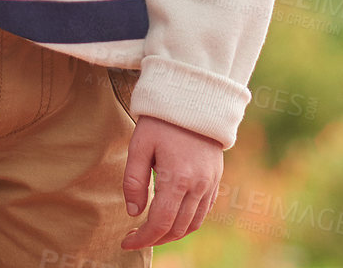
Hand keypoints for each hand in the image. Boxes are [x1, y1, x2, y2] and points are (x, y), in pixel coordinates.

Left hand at [120, 114, 223, 249]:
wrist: (193, 100)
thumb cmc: (161, 121)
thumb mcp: (139, 145)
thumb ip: (134, 181)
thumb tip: (133, 212)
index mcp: (178, 179)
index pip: (160, 223)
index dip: (143, 238)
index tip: (126, 242)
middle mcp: (198, 186)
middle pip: (177, 228)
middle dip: (154, 238)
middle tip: (134, 236)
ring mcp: (210, 184)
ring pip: (192, 224)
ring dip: (171, 233)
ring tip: (150, 230)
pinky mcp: (216, 180)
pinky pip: (203, 212)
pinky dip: (187, 222)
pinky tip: (171, 218)